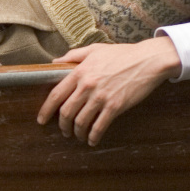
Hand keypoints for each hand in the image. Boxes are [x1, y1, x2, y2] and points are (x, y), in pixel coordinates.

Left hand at [36, 36, 180, 144]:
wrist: (148, 60)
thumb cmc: (122, 54)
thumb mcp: (94, 49)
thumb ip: (73, 56)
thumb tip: (55, 62)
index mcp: (79, 72)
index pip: (56, 94)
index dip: (46, 110)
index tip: (41, 120)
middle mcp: (87, 86)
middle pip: (66, 112)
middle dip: (62, 125)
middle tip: (63, 131)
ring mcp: (101, 97)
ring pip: (81, 121)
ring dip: (77, 132)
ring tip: (78, 136)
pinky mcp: (116, 106)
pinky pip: (100, 126)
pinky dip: (94, 136)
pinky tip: (93, 140)